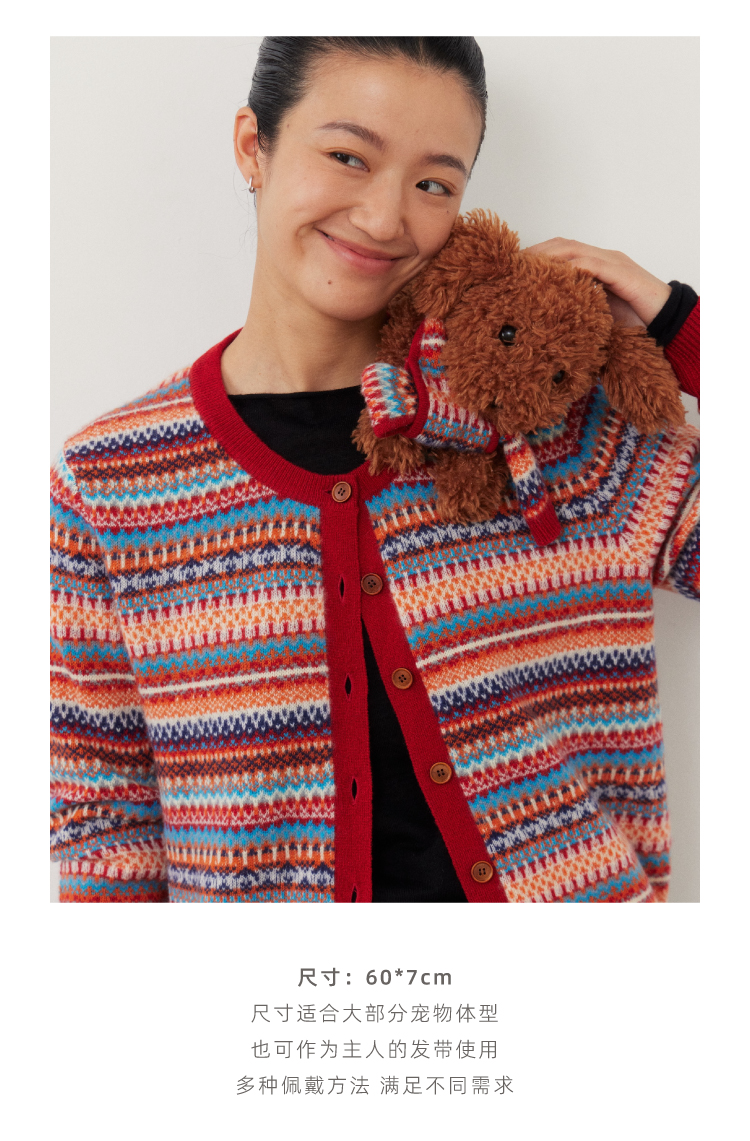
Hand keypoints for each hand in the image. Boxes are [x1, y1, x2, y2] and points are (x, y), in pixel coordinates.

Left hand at [522, 237, 671, 326]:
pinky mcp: (621, 273)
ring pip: (573, 250)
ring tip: (526, 267)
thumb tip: (549, 324)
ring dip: (547, 256)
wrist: (667, 321)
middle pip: (562, 245)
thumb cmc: (635, 321)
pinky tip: (554, 275)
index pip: (562, 252)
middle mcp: (603, 259)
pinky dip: (571, 267)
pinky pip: (591, 265)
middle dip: (536, 252)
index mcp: (596, 266)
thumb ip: (577, 310)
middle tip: (513, 265)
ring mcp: (612, 262)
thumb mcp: (597, 315)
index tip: (514, 268)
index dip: (538, 256)